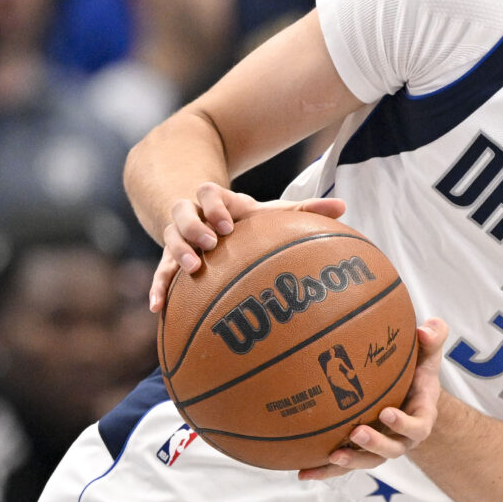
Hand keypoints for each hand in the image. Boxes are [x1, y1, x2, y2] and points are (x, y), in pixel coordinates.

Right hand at [148, 181, 347, 312]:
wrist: (202, 216)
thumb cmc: (244, 219)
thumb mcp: (268, 212)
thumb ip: (303, 210)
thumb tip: (344, 207)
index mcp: (216, 201)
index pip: (209, 193)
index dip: (217, 206)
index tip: (229, 224)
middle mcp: (192, 216)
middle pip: (183, 213)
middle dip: (195, 227)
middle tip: (211, 242)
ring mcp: (177, 238)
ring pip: (170, 240)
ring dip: (179, 253)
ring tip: (192, 269)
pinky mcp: (169, 260)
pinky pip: (160, 273)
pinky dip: (158, 288)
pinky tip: (159, 308)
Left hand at [298, 321, 447, 478]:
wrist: (411, 398)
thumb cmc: (418, 373)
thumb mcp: (429, 355)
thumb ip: (434, 338)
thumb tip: (424, 329)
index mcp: (421, 417)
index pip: (417, 425)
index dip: (404, 424)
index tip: (387, 413)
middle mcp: (403, 438)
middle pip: (392, 450)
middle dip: (375, 444)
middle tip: (356, 433)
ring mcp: (381, 447)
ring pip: (368, 461)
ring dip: (351, 461)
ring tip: (332, 456)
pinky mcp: (361, 452)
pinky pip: (344, 466)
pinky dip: (324, 471)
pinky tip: (302, 472)